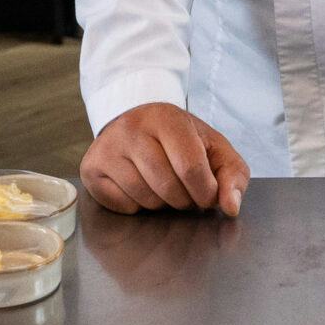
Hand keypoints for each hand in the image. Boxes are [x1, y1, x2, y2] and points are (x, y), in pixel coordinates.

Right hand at [81, 103, 250, 217]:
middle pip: (168, 187)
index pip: (191, 168)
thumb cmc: (180, 140)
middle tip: (183, 188)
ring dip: (161, 203)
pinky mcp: (92, 168)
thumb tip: (231, 207)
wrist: (136, 122)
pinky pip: (123, 206)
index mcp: (168, 118)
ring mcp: (108, 148)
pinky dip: (137, 206)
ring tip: (162, 186)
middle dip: (183, 199)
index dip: (205, 192)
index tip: (206, 193)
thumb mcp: (213, 148)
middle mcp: (132, 128)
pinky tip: (140, 187)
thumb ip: (232, 175)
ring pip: (145, 199)